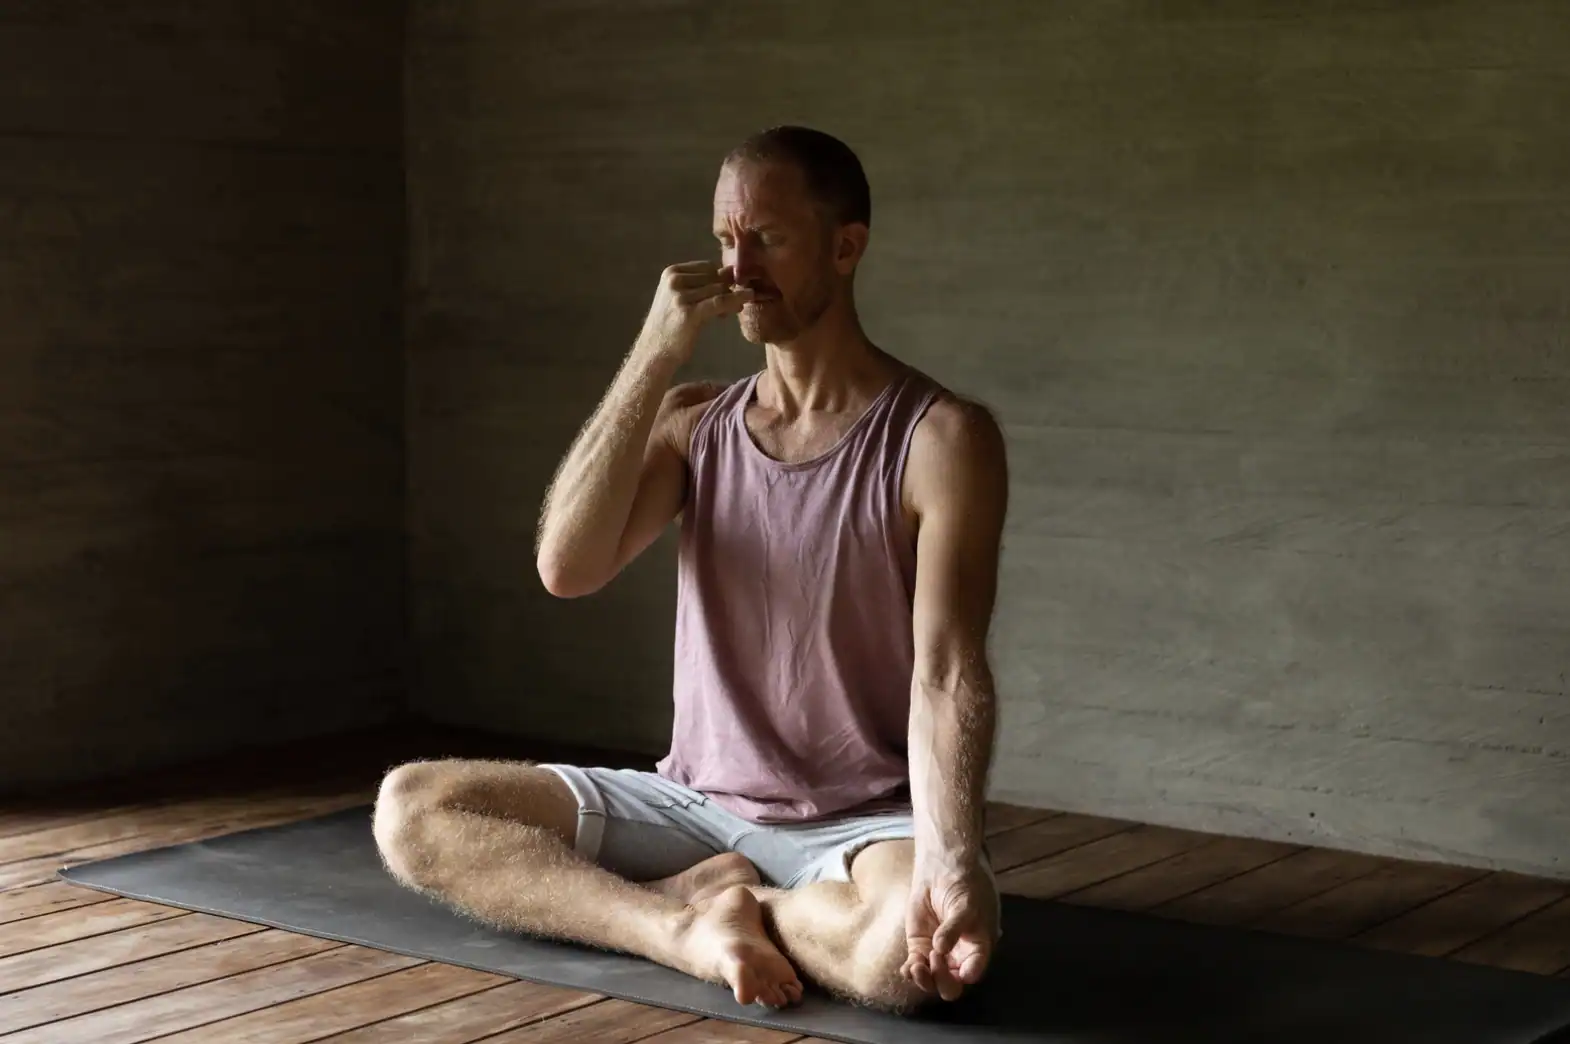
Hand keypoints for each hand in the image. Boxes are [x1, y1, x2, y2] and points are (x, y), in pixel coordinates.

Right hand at [637, 261, 754, 363]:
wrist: (654, 351)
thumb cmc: (670, 326)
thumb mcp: (680, 298)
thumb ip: (700, 286)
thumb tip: (731, 274)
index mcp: (672, 272)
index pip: (708, 267)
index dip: (722, 278)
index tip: (730, 290)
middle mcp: (674, 280)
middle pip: (714, 277)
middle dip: (728, 288)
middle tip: (734, 303)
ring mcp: (680, 296)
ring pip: (719, 289)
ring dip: (733, 297)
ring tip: (735, 308)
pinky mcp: (690, 313)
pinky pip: (719, 302)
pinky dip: (735, 300)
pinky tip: (743, 303)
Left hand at [901, 861, 997, 1000]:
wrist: (944, 869)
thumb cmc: (964, 886)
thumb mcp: (965, 905)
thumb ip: (954, 928)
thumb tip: (940, 949)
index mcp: (978, 949)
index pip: (974, 971)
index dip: (967, 975)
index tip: (960, 971)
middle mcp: (959, 957)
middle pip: (952, 984)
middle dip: (944, 981)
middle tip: (935, 960)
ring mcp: (938, 953)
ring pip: (932, 980)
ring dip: (925, 980)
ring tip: (917, 967)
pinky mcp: (919, 947)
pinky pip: (916, 966)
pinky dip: (911, 972)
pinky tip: (908, 968)